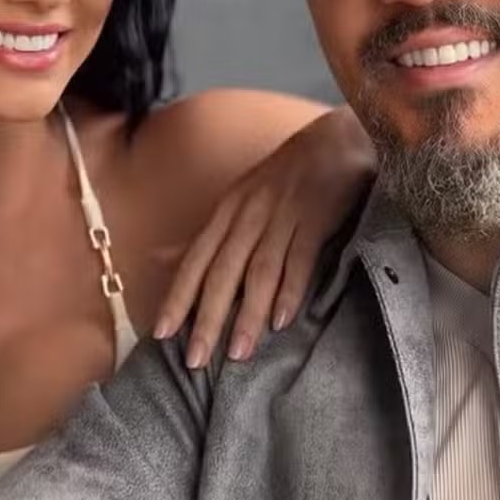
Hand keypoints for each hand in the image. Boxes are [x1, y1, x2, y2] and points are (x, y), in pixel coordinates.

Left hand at [154, 106, 374, 367]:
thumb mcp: (242, 196)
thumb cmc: (287, 174)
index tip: (162, 335)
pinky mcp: (317, 217)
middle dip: (207, 317)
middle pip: (222, 271)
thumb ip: (215, 232)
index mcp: (228, 209)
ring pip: (259, 271)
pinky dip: (290, 290)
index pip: (196, 259)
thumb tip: (168, 259)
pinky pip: (300, 259)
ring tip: (238, 353)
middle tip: (196, 360)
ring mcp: (283, 215)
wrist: (337, 139)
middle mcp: (249, 213)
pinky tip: (282, 321)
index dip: (178, 297)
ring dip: (247, 314)